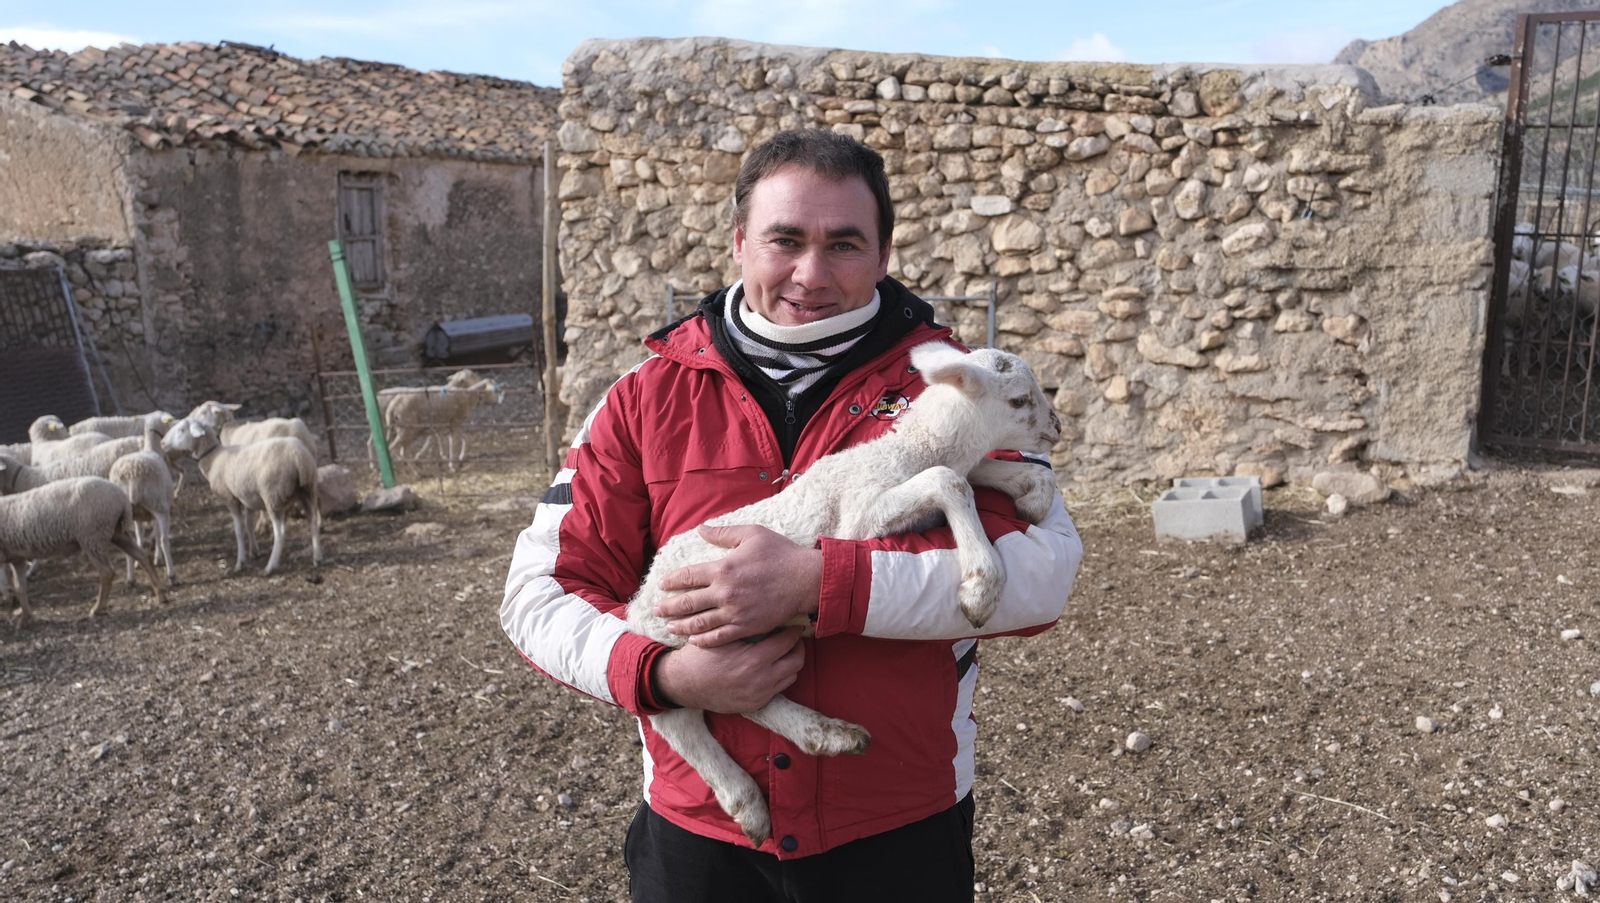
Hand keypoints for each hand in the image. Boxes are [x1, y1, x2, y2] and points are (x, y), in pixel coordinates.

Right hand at [653, 627, 805, 713]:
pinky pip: (777, 690)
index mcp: (754, 660)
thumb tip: (769, 613)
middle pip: (797, 661)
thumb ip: (746, 627)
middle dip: (797, 647)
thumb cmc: (701, 654)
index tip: (792, 624)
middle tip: (791, 638)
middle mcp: (761, 680)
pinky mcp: (755, 705)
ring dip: (789, 663)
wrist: (683, 683)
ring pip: (791, 677)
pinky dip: (777, 678)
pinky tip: (768, 667)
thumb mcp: (722, 635)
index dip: (793, 630)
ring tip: (780, 652)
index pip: (787, 641)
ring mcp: (759, 695)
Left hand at [655, 524, 821, 646]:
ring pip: (699, 623)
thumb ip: (723, 533)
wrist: (806, 579)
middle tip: (656, 609)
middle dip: (668, 607)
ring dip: (681, 625)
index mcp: (723, 568)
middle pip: (687, 602)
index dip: (672, 581)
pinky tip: (694, 641)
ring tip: (669, 627)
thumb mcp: (752, 534)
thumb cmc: (780, 554)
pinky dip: (703, 640)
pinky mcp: (746, 626)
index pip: (688, 576)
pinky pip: (719, 637)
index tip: (662, 585)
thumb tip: (700, 528)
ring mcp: (735, 612)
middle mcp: (725, 592)